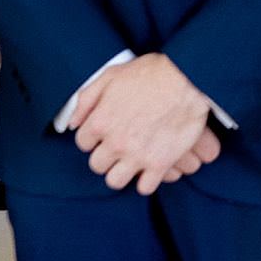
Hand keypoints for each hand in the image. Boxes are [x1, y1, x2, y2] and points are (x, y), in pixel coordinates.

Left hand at [67, 53, 221, 195]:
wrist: (188, 78)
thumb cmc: (151, 72)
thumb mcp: (111, 75)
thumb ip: (87, 99)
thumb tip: (72, 123)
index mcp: (100, 121)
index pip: (83, 143)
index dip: (94, 138)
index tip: (105, 134)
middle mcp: (115, 142)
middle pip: (97, 165)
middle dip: (106, 157)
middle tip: (119, 147)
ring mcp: (137, 155)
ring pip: (115, 181)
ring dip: (121, 173)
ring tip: (131, 162)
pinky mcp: (160, 164)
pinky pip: (145, 188)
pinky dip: (146, 181)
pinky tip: (151, 169)